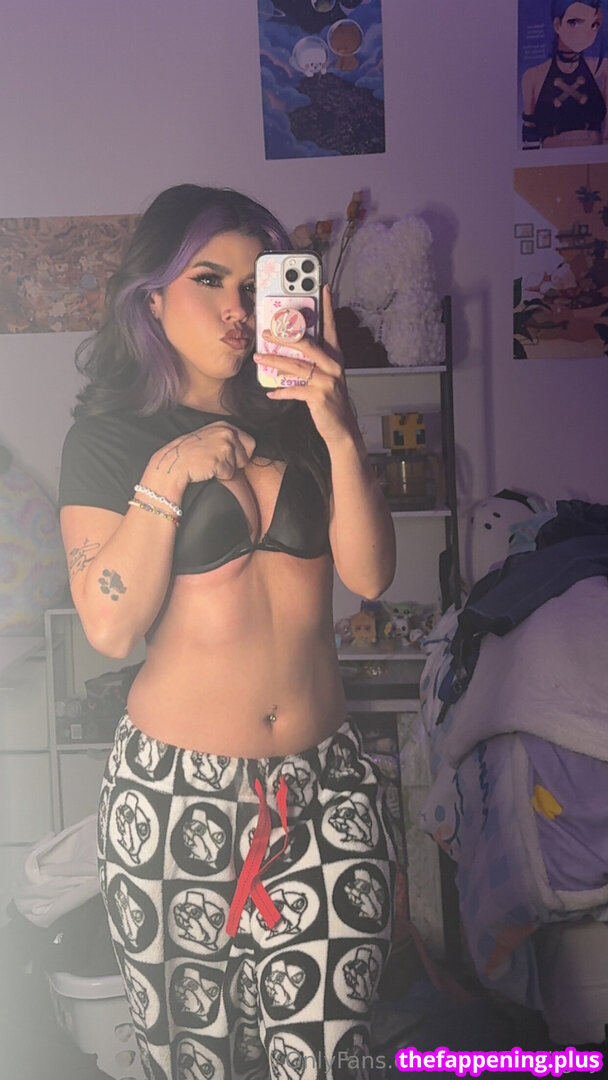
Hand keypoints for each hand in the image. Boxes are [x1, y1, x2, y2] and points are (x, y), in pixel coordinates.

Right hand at [149, 422, 256, 492]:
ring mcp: (223, 446)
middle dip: (236, 463)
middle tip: (217, 461)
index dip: (242, 454)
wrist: (174, 463)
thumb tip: (248, 447)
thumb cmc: (192, 453)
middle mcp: (226, 432)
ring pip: (238, 466)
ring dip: (226, 469)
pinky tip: (207, 470)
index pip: (250, 442)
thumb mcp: (210, 436)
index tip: (228, 457)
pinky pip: (230, 474)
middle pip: (246, 456)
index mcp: (225, 426)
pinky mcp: (220, 460)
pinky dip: (221, 476)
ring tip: (210, 464)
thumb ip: (227, 438)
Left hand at [254, 285, 356, 447]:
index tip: (323, 287)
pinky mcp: (318, 396)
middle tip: (265, 332)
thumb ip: (312, 361)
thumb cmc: (330, 399)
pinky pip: (294, 390)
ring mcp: (327, 381)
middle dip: (283, 337)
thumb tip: (287, 349)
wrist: (341, 428)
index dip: (327, 307)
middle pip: (306, 344)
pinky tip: (271, 392)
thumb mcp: (326, 375)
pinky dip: (281, 392)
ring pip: (296, 366)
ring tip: (258, 359)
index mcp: (335, 356)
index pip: (331, 327)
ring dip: (274, 362)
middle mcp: (333, 365)